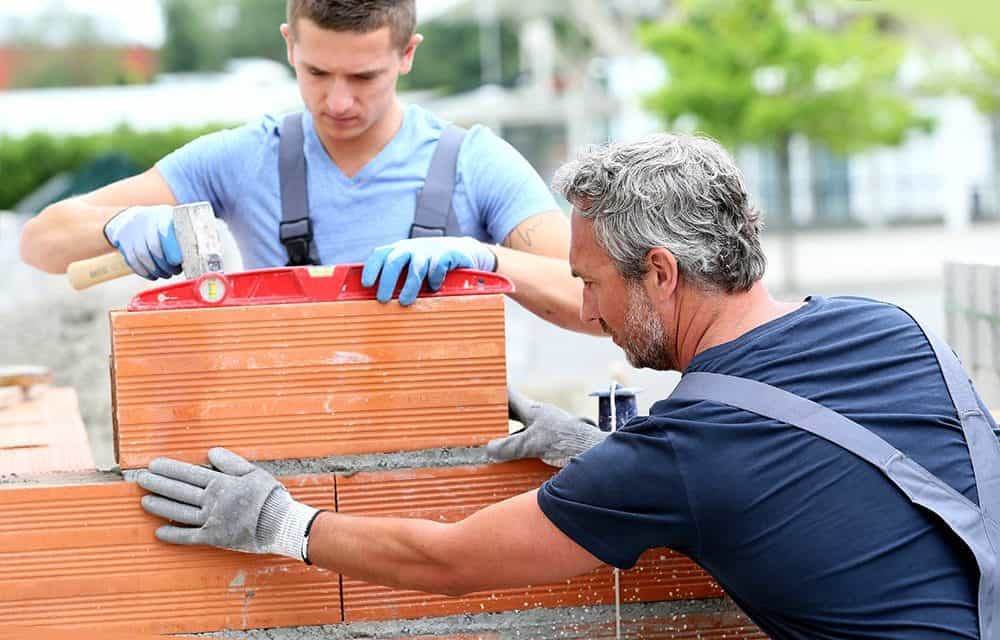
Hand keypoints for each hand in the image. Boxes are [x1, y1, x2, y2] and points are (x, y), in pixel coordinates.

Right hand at [103, 205, 182, 279]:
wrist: (132, 218)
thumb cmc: (162, 225)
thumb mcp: (173, 222)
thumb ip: (185, 234)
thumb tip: (200, 255)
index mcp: (162, 214)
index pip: (165, 231)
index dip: (171, 247)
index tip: (178, 261)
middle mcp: (144, 221)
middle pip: (153, 247)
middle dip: (166, 264)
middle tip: (175, 271)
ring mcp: (131, 231)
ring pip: (142, 256)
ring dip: (156, 270)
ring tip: (166, 274)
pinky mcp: (122, 242)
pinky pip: (132, 261)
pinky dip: (144, 271)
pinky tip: (153, 275)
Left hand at [137, 447, 320, 559]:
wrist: (281, 523)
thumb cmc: (269, 495)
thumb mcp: (254, 471)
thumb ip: (230, 462)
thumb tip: (210, 452)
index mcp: (221, 483)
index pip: (189, 474)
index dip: (169, 469)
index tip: (154, 465)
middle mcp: (212, 501)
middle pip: (179, 491)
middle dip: (158, 484)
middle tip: (141, 479)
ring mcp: (212, 521)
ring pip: (180, 512)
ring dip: (160, 506)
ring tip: (144, 501)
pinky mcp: (215, 538)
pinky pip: (189, 537)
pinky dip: (173, 535)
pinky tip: (159, 531)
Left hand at [361, 236, 496, 304]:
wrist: (462, 251)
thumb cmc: (430, 266)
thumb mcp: (411, 268)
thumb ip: (397, 280)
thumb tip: (374, 304)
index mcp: (399, 251)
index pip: (380, 255)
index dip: (371, 268)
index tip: (366, 284)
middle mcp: (412, 249)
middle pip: (394, 261)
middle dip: (387, 281)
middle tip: (382, 299)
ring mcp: (429, 250)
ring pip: (416, 267)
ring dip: (410, 286)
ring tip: (404, 302)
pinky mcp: (447, 253)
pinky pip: (438, 265)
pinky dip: (434, 277)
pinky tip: (434, 288)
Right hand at [486, 389, 607, 466]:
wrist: (593, 451)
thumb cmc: (565, 440)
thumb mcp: (531, 444)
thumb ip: (509, 446)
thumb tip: (489, 448)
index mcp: (533, 410)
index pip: (510, 396)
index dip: (496, 392)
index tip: (483, 390)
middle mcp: (540, 417)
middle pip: (514, 414)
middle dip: (500, 417)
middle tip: (484, 421)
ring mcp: (547, 430)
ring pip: (523, 430)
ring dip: (510, 437)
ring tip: (495, 445)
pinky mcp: (554, 444)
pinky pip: (532, 444)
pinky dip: (521, 450)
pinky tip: (515, 460)